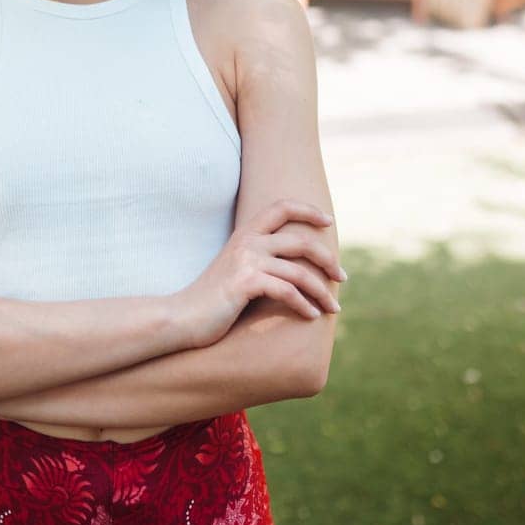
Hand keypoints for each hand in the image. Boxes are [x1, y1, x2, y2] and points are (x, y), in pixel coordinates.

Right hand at [177, 199, 344, 349]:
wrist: (182, 316)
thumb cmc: (212, 299)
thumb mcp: (236, 269)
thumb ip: (259, 259)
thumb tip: (293, 264)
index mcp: (245, 234)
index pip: (281, 207)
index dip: (308, 210)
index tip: (328, 221)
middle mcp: (248, 242)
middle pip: (301, 241)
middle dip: (328, 260)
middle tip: (342, 278)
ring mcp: (246, 261)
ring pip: (299, 272)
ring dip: (322, 291)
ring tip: (334, 308)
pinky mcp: (245, 283)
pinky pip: (287, 291)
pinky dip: (304, 305)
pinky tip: (311, 316)